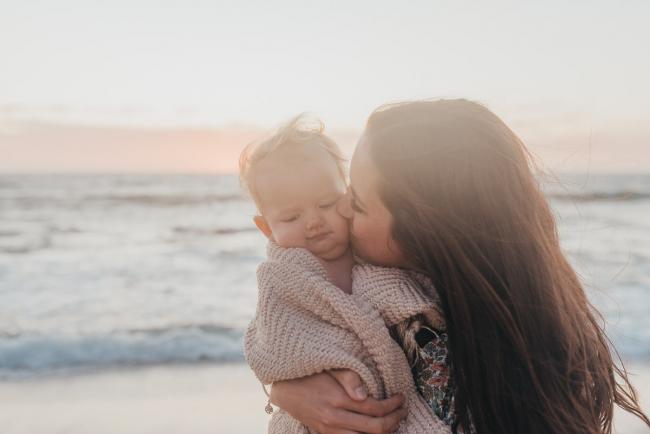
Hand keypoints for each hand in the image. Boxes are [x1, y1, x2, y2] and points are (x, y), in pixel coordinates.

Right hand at [270, 371, 405, 433]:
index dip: (393, 405)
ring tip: (393, 423)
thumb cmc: (310, 374)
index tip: (401, 398)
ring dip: (384, 433)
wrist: (285, 389)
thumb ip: (350, 378)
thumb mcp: (331, 368)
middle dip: (394, 420)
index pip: (375, 409)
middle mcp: (334, 419)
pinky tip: (375, 432)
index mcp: (338, 399)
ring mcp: (329, 430)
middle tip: (403, 410)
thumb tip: (366, 395)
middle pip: (375, 428)